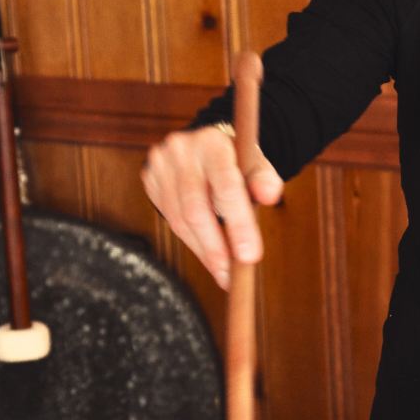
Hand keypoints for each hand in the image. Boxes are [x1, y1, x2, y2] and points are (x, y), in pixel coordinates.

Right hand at [142, 124, 282, 288]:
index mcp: (212, 142)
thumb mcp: (255, 163)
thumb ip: (264, 179)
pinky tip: (207, 254)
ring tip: (222, 272)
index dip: (238, 224)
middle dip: (215, 248)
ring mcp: (161, 165)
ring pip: (180, 220)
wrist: (203, 144)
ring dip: (203, 251)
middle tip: (230, 276)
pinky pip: (170, 220)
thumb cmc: (234, 159)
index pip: (226, 186)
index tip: (249, 257)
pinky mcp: (150, 180)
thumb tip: (270, 195)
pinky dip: (191, 242)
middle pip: (196, 209)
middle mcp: (181, 150)